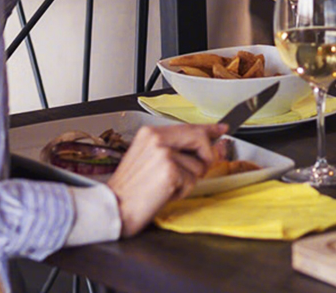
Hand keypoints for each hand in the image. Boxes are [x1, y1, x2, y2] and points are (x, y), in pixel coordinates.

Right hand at [107, 123, 226, 237]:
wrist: (113, 209)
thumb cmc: (131, 189)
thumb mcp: (152, 161)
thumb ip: (180, 150)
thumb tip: (212, 147)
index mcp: (150, 133)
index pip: (188, 126)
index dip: (209, 128)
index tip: (222, 128)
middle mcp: (157, 138)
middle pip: (200, 139)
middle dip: (205, 157)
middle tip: (196, 170)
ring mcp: (164, 153)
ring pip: (198, 165)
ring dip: (187, 181)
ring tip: (164, 187)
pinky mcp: (170, 171)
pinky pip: (191, 181)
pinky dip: (181, 192)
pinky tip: (163, 194)